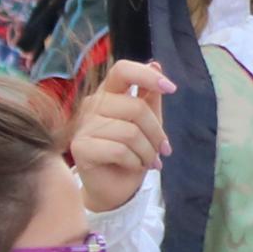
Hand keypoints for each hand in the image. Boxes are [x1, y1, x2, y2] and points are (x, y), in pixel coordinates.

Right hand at [68, 57, 171, 210]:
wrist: (114, 187)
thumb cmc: (132, 153)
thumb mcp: (147, 124)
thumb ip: (149, 97)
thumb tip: (155, 63)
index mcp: (109, 95)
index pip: (122, 71)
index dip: (147, 76)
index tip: (172, 89)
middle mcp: (92, 105)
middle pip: (135, 108)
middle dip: (156, 133)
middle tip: (163, 150)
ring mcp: (84, 126)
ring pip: (130, 132)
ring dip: (148, 152)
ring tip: (149, 161)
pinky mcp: (80, 147)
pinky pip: (120, 150)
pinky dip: (135, 162)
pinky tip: (134, 167)